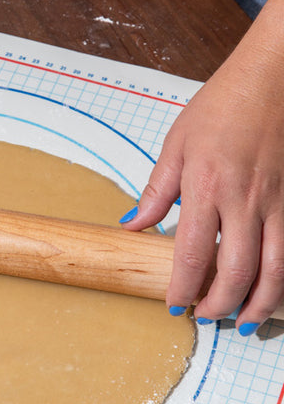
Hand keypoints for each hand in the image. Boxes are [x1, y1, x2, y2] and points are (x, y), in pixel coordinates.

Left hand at [122, 0, 283, 333]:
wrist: (272, 81)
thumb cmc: (220, 107)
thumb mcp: (176, 144)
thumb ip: (157, 190)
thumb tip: (133, 224)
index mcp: (206, 186)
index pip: (193, 253)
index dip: (183, 287)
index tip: (173, 305)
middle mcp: (245, 201)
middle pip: (238, 271)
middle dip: (221, 304)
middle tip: (206, 319)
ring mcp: (277, 203)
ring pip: (277, 269)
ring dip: (260, 303)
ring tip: (243, 322)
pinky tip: (273, 291)